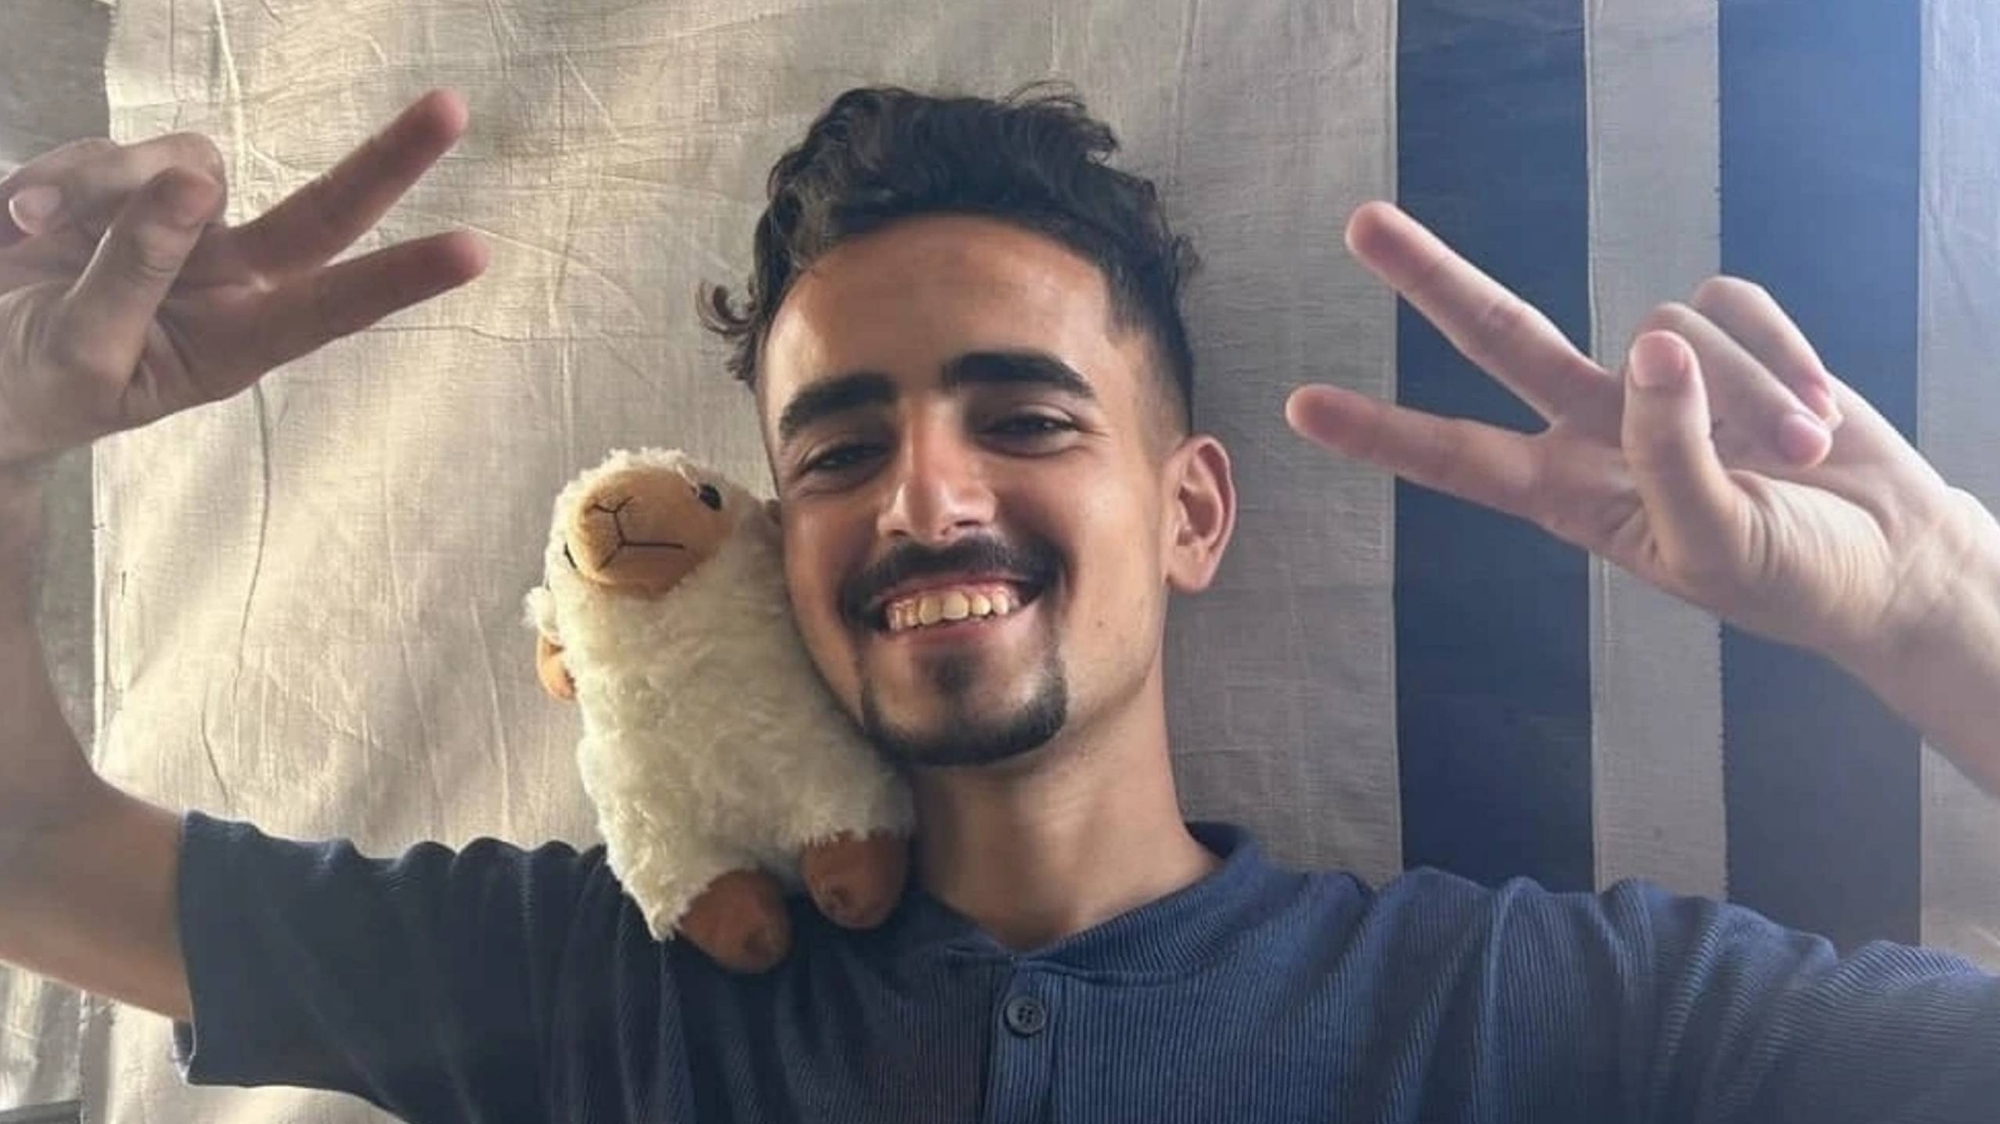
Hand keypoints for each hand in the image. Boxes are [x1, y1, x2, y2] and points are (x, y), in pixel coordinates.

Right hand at [0, 89, 487, 472]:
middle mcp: (229, 278)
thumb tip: (192, 182)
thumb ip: (133, 272)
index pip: (332, 305)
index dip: (402, 276)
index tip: (474, 250)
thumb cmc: (37, 387)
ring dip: (106, 186)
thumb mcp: (81, 355)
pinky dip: (57, 180)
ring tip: (35, 233)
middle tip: (452, 107)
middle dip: (389, 159)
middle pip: (323, 210)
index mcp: (236, 343)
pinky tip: (20, 226)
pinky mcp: (125, 185)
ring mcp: (181, 225)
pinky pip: (106, 152)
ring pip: (186, 161)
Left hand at [1288, 201, 1979, 675]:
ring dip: (1753, 396)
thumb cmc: (1791, 574)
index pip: (1458, 458)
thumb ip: (1673, 455)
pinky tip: (1817, 421)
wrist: (1890, 555)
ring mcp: (1657, 376)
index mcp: (1568, 495)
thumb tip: (1647, 349)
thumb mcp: (1719, 545)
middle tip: (1359, 224)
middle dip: (1432, 278)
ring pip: (1669, 328)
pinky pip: (1735, 306)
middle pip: (1501, 336)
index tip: (1300, 407)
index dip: (1383, 432)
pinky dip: (1788, 361)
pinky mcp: (1721, 333)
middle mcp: (1595, 424)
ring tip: (1797, 459)